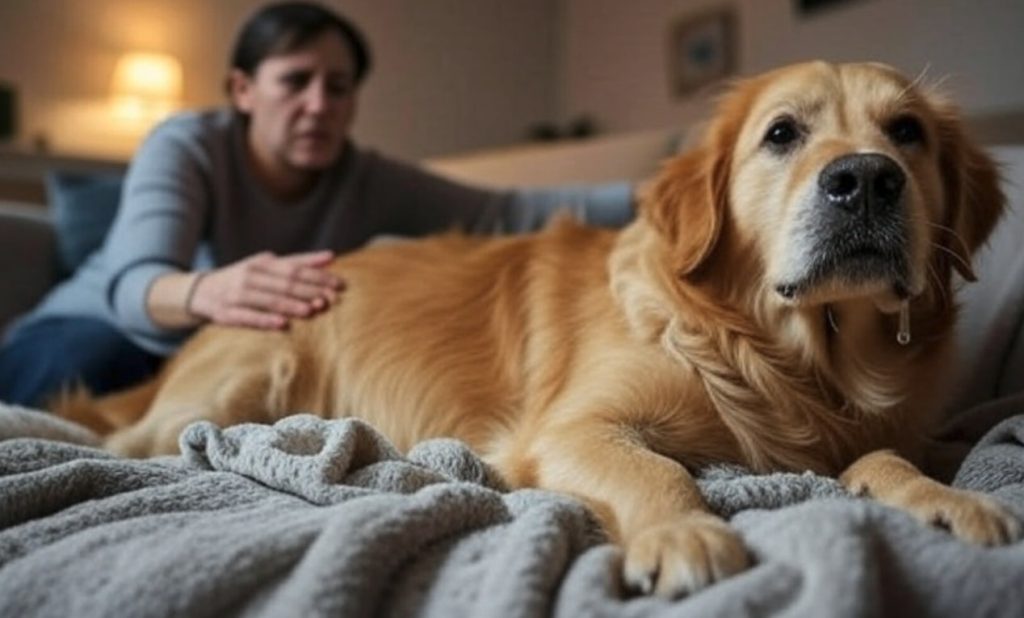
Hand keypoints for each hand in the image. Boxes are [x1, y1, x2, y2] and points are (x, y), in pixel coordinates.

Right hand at [188, 250, 343, 328]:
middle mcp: (250, 276)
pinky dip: (265, 320)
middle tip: (331, 299)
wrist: (199, 292)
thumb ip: (297, 262)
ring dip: (291, 305)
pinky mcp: (226, 313)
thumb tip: (330, 256)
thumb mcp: (266, 266)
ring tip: (312, 310)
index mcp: (262, 264)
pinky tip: (282, 324)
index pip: (294, 268)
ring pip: (269, 300)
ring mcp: (237, 295)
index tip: (339, 284)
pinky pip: (248, 317)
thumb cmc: (243, 278)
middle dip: (309, 291)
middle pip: (285, 283)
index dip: (318, 276)